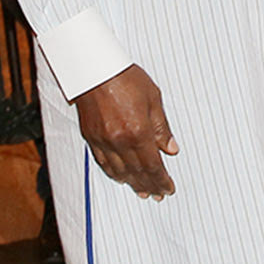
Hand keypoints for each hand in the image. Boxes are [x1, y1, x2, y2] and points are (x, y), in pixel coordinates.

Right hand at [75, 63, 177, 197]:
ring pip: (119, 172)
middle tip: (159, 195)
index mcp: (138, 131)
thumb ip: (162, 127)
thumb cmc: (125, 78)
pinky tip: (121, 178)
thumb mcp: (153, 98)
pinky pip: (103, 163)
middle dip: (150, 186)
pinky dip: (114, 174)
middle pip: (137, 173)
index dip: (162, 180)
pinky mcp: (91, 138)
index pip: (153, 166)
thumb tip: (171, 149)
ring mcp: (103, 141)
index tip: (169, 189)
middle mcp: (120, 141)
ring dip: (133, 184)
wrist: (94, 69)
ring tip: (143, 191)